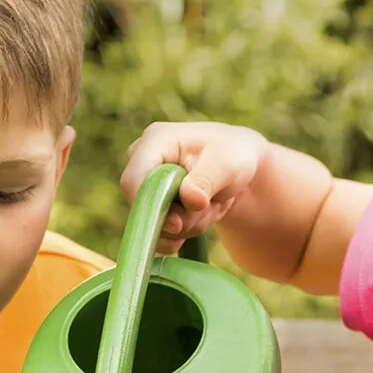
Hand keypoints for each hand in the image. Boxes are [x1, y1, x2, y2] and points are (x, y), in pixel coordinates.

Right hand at [120, 122, 269, 253]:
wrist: (239, 166)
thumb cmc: (233, 156)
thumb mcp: (227, 164)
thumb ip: (206, 181)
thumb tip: (189, 200)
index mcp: (156, 140)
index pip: (133, 180)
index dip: (149, 206)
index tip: (177, 224)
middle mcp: (142, 159)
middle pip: (142, 205)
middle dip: (177, 218)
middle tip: (209, 208)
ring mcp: (145, 181)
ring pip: (154, 222)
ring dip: (186, 225)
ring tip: (210, 207)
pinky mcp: (150, 201)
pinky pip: (157, 231)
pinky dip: (181, 233)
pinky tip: (200, 218)